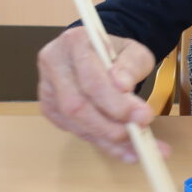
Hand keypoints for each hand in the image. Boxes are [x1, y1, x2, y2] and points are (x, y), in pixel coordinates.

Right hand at [37, 27, 156, 161]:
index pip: (92, 80)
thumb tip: (122, 86)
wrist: (99, 53)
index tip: (144, 116)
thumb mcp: (134, 50)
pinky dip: (102, 142)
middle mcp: (53, 64)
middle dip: (111, 127)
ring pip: (75, 123)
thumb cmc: (117, 53)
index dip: (116, 103)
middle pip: (76, 106)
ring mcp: (47, 88)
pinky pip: (75, 131)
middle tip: (141, 136)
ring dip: (109, 140)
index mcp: (74, 42)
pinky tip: (124, 149)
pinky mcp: (50, 108)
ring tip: (139, 148)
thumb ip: (131, 66)